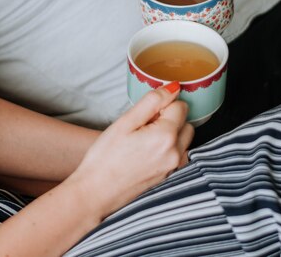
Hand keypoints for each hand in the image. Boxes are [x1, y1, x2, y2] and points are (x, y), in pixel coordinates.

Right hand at [69, 82, 193, 219]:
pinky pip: (178, 154)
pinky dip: (169, 148)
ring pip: (184, 139)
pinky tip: (146, 153)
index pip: (180, 106)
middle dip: (170, 118)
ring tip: (144, 140)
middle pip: (186, 123)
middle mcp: (175, 153)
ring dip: (172, 133)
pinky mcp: (169, 177)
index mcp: (166, 136)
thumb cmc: (105, 158)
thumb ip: (152, 102)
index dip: (163, 104)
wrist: (95, 193)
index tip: (146, 113)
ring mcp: (174, 167)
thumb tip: (173, 88)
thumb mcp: (125, 122)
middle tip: (144, 125)